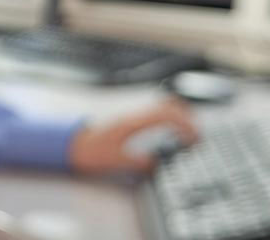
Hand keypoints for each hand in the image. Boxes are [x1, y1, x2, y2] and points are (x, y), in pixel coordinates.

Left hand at [68, 99, 197, 174]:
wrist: (70, 145)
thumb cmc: (89, 151)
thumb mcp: (114, 161)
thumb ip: (138, 162)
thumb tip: (158, 163)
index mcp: (131, 123)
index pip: (164, 114)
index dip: (184, 123)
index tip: (195, 137)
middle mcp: (132, 116)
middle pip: (166, 105)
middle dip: (187, 116)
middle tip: (199, 134)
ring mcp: (131, 117)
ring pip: (160, 106)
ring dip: (178, 115)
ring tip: (190, 132)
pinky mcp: (129, 122)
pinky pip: (153, 114)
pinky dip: (168, 118)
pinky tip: (171, 132)